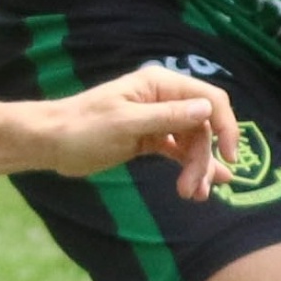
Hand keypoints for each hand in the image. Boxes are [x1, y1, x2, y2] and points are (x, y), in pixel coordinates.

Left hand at [41, 65, 241, 200]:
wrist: (51, 143)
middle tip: (192, 190)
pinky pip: (178, 152)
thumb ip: (166, 117)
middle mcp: (163, 98)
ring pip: (193, 142)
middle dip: (203, 158)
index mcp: (159, 84)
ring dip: (197, 168)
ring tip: (193, 196)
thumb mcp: (125, 123)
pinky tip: (198, 188)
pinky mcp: (149, 139)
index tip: (229, 156)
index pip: (208, 100)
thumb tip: (207, 110)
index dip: (225, 126)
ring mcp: (157, 119)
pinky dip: (188, 168)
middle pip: (202, 127)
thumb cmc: (82, 128)